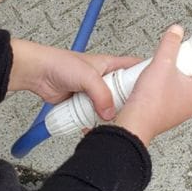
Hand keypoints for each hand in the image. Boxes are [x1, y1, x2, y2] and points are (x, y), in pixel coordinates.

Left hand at [9, 39, 140, 121]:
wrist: (37, 73)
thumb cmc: (59, 64)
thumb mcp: (88, 76)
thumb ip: (102, 94)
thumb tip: (110, 112)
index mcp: (110, 65)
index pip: (134, 68)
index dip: (146, 76)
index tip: (154, 88)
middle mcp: (104, 79)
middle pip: (124, 93)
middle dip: (127, 103)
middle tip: (133, 112)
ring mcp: (93, 92)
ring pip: (108, 106)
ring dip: (109, 115)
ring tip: (113, 122)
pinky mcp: (82, 104)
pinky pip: (92, 115)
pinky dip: (93, 122)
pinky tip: (94, 127)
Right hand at [114, 25, 191, 145]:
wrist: (135, 122)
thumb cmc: (152, 100)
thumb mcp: (162, 63)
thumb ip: (170, 44)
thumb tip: (176, 32)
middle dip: (187, 69)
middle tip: (178, 60)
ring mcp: (181, 112)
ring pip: (184, 91)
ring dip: (175, 80)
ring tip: (164, 71)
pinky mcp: (168, 116)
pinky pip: (172, 99)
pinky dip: (166, 91)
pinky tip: (154, 85)